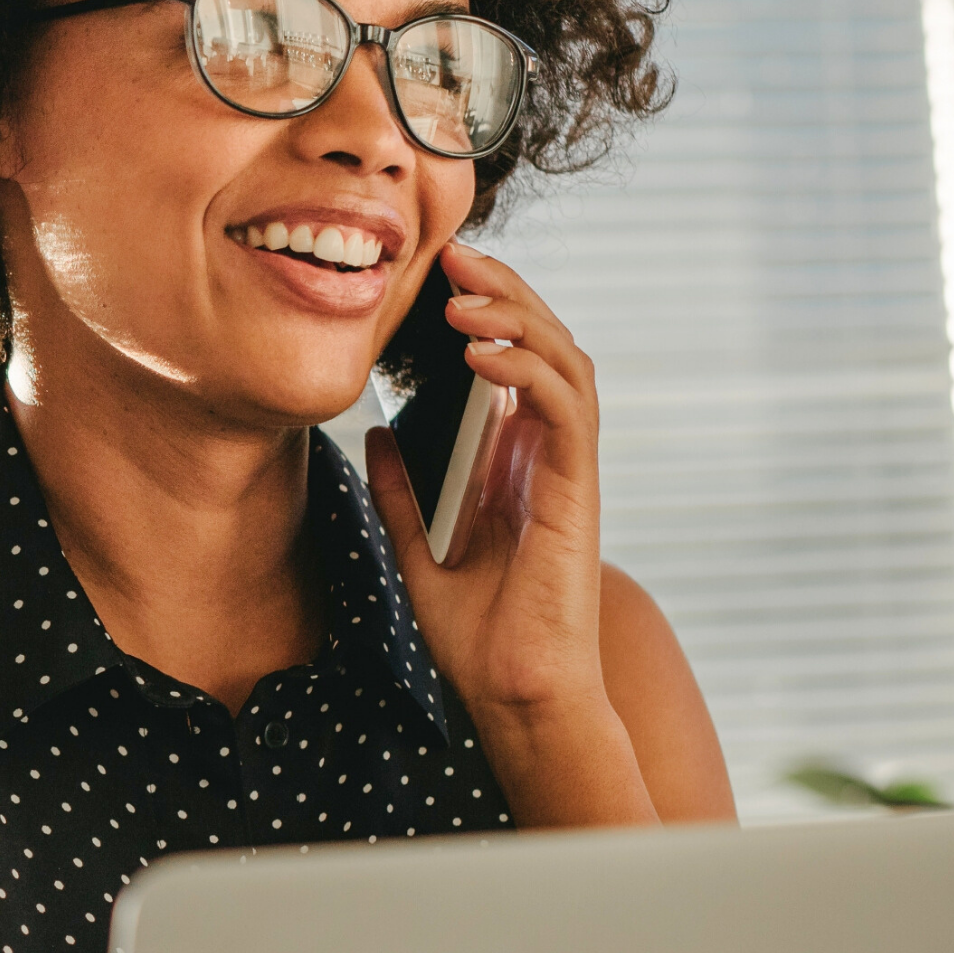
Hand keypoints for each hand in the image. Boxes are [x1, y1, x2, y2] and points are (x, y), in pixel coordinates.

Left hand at [363, 242, 655, 824]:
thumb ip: (401, 491)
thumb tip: (376, 433)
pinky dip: (527, 372)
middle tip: (453, 256)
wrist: (513, 695)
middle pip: (543, 344)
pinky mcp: (577, 492)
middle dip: (502, 292)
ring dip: (516, 319)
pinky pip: (565, 411)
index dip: (484, 309)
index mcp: (515, 460)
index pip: (511, 359)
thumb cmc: (477, 635)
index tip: (436, 274)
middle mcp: (547, 455)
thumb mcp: (417, 550)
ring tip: (462, 297)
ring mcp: (567, 470)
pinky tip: (480, 356)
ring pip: (564, 362)